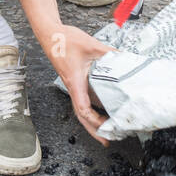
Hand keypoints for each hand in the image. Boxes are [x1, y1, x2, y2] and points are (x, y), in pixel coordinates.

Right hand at [42, 24, 114, 144]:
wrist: (50, 34)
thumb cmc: (65, 40)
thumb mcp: (92, 45)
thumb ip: (110, 53)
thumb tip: (125, 58)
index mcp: (75, 82)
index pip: (83, 109)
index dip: (94, 121)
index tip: (105, 128)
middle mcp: (73, 87)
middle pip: (81, 116)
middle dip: (93, 131)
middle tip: (106, 141)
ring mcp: (74, 85)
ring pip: (82, 110)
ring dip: (93, 122)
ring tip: (106, 131)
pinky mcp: (75, 81)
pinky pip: (83, 100)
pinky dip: (92, 109)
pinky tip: (102, 110)